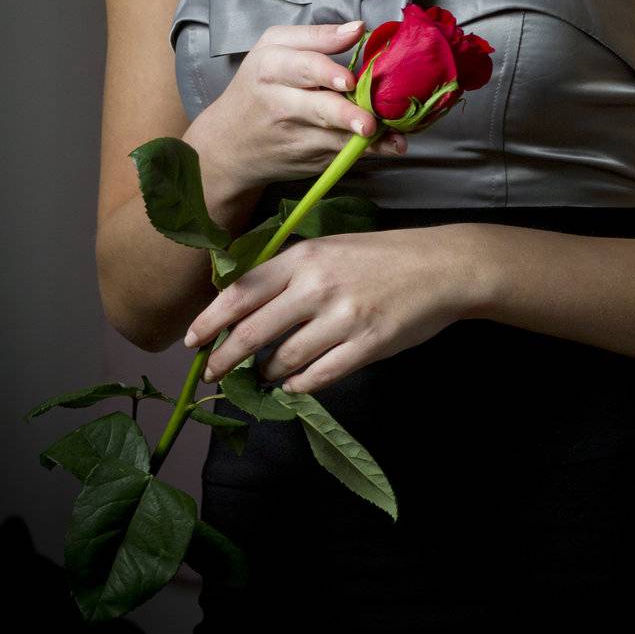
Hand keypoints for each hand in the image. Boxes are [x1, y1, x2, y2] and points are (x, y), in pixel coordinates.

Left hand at [184, 226, 476, 395]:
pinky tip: (293, 385)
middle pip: (253, 331)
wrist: (441, 266)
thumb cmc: (381, 257)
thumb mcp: (331, 248)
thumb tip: (244, 304)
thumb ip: (290, 272)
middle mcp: (317, 286)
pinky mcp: (366, 346)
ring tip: (261, 377)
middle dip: (225, 358)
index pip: (241, 291)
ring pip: (284, 359)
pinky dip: (299, 385)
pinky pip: (318, 376)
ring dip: (266, 374)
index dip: (211, 320)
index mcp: (304, 257)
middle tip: (212, 373)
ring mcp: (343, 317)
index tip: (193, 340)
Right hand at [196, 19, 409, 192]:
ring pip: (336, 137)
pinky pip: (343, 153)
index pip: (302, 68)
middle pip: (319, 109)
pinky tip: (390, 146)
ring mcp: (296, 138)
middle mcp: (282, 105)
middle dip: (345, 116)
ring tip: (394, 140)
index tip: (349, 80)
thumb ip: (317, 35)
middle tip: (368, 123)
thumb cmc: (257, 85)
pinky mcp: (309, 160)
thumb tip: (358, 28)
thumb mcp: (274, 48)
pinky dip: (368, 151)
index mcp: (271, 68)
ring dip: (369, 140)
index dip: (327, 73)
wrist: (229, 143)